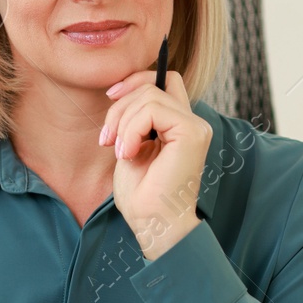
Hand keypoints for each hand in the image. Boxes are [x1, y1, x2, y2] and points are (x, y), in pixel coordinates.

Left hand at [101, 69, 210, 260]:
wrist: (153, 223)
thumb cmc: (142, 195)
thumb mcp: (131, 145)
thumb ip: (134, 119)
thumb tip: (120, 91)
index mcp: (179, 125)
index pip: (164, 80)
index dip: (136, 80)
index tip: (110, 96)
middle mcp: (192, 123)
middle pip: (151, 86)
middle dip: (119, 107)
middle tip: (106, 140)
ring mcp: (195, 126)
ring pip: (148, 97)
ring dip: (122, 122)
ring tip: (118, 151)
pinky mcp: (192, 132)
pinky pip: (152, 110)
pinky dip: (130, 131)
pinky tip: (128, 154)